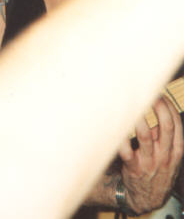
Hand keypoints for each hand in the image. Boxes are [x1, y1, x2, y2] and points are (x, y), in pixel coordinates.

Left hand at [119, 96, 183, 213]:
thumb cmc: (157, 169)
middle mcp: (164, 155)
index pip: (176, 123)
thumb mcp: (169, 155)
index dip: (167, 105)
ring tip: (130, 105)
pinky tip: (115, 127)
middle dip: (158, 107)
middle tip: (148, 93)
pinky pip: (127, 152)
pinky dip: (121, 139)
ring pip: (145, 136)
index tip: (157, 92)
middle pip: (166, 126)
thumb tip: (156, 107)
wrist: (148, 199)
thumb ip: (164, 135)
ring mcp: (149, 162)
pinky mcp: (134, 168)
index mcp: (175, 150)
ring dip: (137, 119)